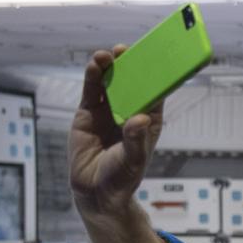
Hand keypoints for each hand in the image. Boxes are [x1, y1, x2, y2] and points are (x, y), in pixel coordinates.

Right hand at [68, 47, 163, 217]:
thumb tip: (141, 118)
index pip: (154, 94)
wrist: (95, 191)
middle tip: (126, 50)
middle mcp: (128, 112)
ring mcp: (107, 111)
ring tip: (107, 55)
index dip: (155, 75)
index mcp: (148, 121)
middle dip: (129, 65)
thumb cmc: (122, 177)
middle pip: (131, 83)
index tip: (155, 58)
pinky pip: (92, 91)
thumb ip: (136, 139)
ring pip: (109, 83)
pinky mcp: (88, 113)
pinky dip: (93, 77)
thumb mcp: (133, 159)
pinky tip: (95, 65)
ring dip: (109, 67)